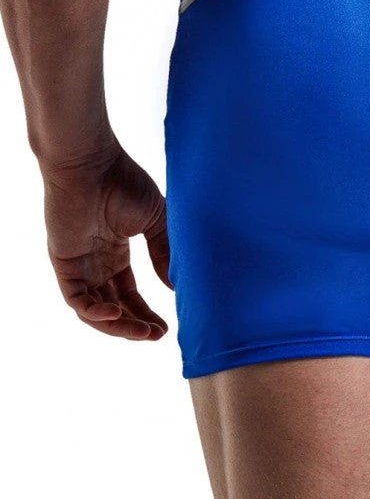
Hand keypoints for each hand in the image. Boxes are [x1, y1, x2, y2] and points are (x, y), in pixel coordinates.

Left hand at [40, 140, 172, 339]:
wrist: (90, 163)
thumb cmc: (123, 181)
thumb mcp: (156, 221)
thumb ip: (165, 253)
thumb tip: (176, 287)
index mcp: (115, 251)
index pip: (128, 293)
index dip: (146, 312)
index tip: (166, 328)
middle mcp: (95, 262)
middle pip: (113, 306)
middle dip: (135, 325)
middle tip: (157, 336)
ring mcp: (78, 265)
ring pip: (95, 310)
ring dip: (118, 325)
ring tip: (143, 333)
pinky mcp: (64, 264)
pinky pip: (77, 300)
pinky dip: (96, 312)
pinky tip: (116, 314)